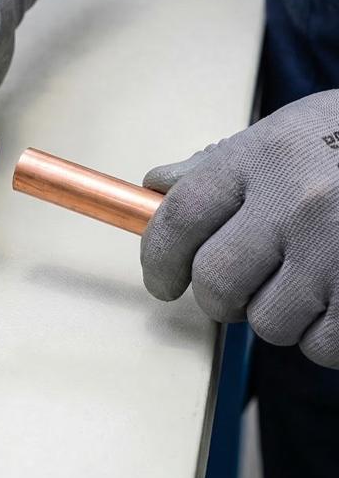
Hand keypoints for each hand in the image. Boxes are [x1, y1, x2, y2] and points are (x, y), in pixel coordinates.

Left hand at [141, 91, 338, 367]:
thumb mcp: (286, 132)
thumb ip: (219, 163)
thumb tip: (157, 187)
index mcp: (263, 157)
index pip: (179, 219)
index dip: (158, 258)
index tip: (162, 280)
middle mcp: (296, 202)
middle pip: (216, 281)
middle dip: (215, 297)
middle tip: (231, 290)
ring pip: (268, 321)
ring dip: (277, 314)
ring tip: (307, 280)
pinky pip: (322, 346)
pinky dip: (322, 336)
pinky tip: (337, 301)